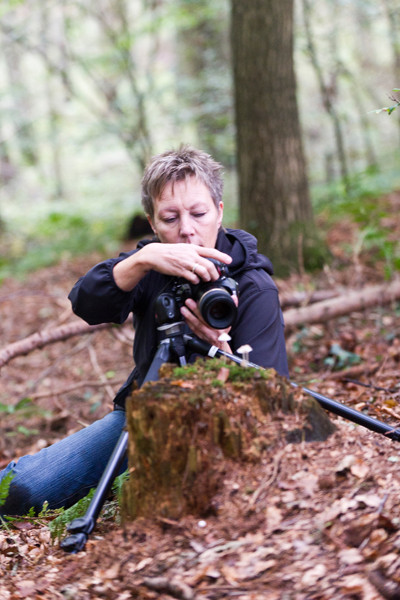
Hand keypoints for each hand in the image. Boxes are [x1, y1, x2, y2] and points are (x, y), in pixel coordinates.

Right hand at [114, 243, 231, 291]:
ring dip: (207, 278)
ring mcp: (186, 263)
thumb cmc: (169, 252)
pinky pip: (193, 278)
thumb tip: (204, 259)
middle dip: (215, 273)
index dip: (222, 256)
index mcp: (193, 248)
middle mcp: (191, 254)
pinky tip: (195, 281)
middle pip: (209, 265)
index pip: (211, 251)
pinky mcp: (180, 270)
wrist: (154, 254)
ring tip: (206, 280)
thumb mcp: (183, 248)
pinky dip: (196, 281)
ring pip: (203, 272)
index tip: (230, 261)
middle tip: (215, 278)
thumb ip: (194, 253)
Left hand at [180, 295, 238, 351]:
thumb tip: (233, 297)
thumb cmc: (224, 331)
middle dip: (193, 311)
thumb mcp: (231, 319)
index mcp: (219, 329)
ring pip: (195, 326)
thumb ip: (233, 307)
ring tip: (183, 309)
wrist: (220, 345)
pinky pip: (193, 330)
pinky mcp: (200, 337)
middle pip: (201, 322)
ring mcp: (205, 336)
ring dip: (188, 317)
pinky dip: (188, 323)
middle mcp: (211, 333)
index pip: (210, 319)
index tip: (198, 301)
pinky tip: (185, 317)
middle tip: (188, 302)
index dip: (203, 310)